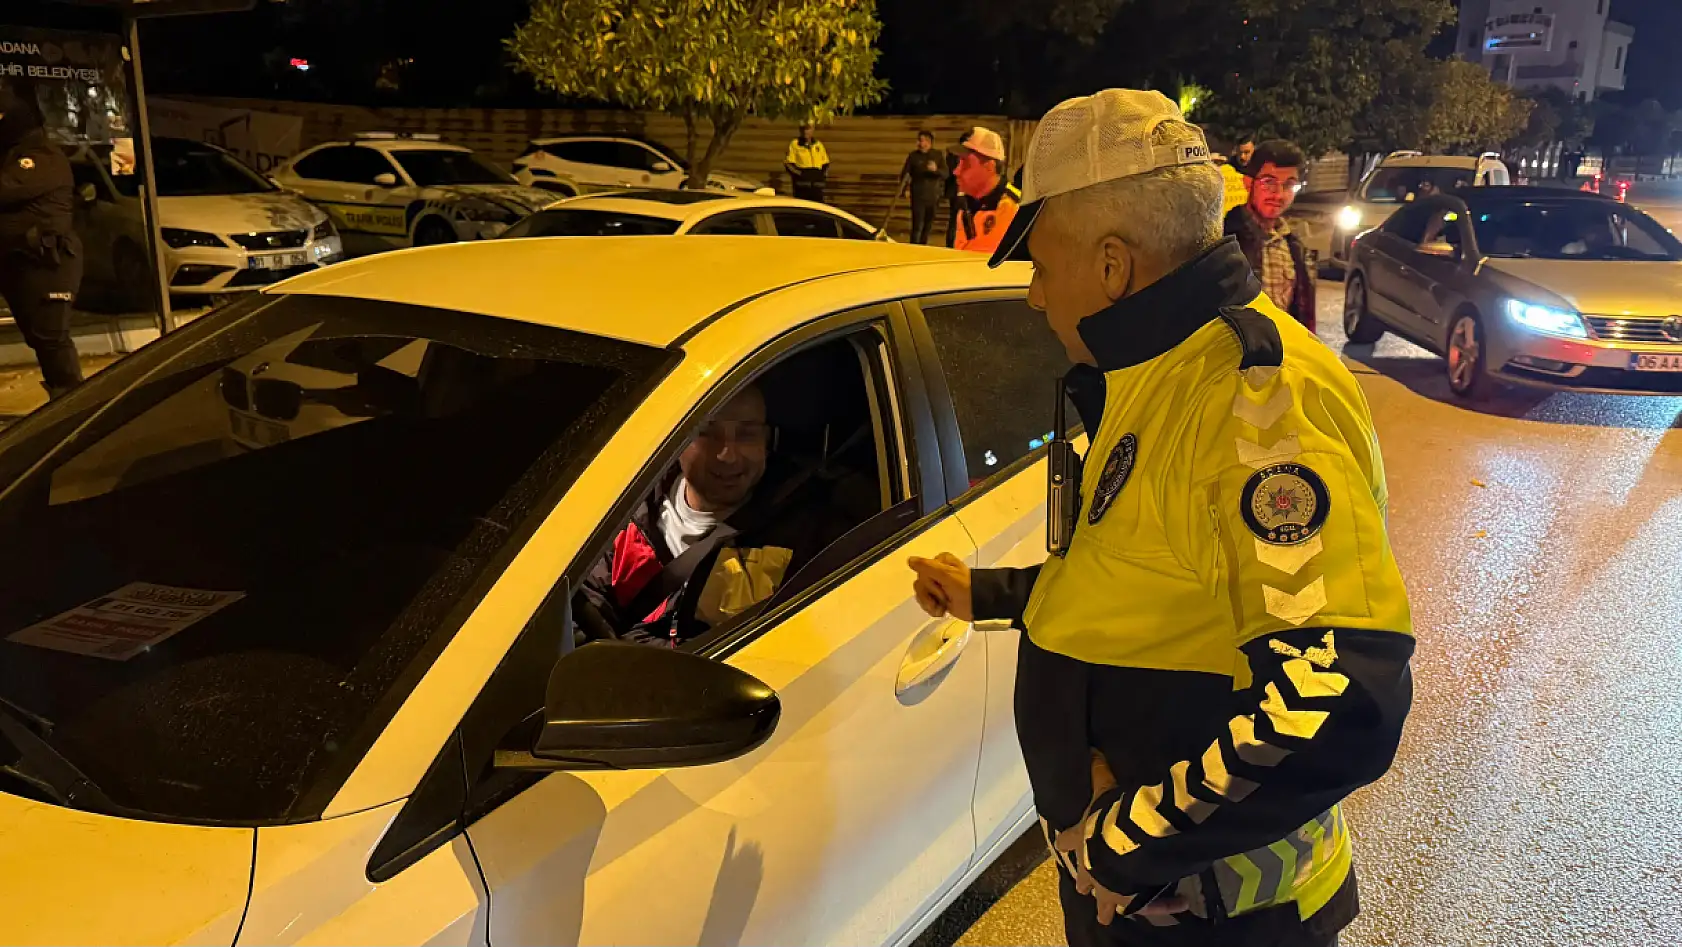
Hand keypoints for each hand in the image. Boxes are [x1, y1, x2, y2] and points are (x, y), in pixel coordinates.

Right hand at [907, 553, 972, 621]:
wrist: (979, 605)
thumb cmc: (966, 588)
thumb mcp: (947, 574)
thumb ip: (927, 566)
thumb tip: (910, 560)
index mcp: (940, 562)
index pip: (921, 571)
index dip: (929, 582)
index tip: (941, 585)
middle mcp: (937, 572)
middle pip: (920, 584)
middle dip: (930, 595)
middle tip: (944, 597)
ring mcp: (937, 586)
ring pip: (921, 594)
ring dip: (930, 604)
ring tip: (942, 607)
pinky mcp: (938, 598)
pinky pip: (925, 603)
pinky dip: (933, 609)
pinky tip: (941, 611)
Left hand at [1053, 750, 1188, 924]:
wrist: (1128, 843)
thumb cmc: (1112, 815)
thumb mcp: (1105, 787)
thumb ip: (1098, 770)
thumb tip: (1090, 748)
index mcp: (1080, 838)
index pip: (1067, 839)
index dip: (1067, 841)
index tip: (1063, 843)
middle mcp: (1089, 865)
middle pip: (1083, 878)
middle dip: (1084, 882)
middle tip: (1082, 887)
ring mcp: (1106, 883)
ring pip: (1102, 899)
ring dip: (1103, 905)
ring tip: (1104, 915)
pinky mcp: (1125, 895)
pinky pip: (1126, 904)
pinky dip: (1128, 906)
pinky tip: (1130, 912)